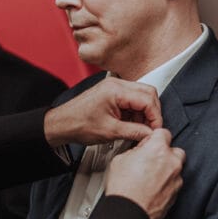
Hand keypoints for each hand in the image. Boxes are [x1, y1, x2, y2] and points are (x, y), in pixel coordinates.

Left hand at [44, 77, 162, 146]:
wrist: (62, 123)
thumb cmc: (79, 124)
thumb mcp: (110, 131)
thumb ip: (134, 131)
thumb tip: (151, 134)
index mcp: (116, 90)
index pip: (148, 99)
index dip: (155, 116)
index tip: (155, 130)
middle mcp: (116, 84)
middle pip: (148, 93)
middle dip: (152, 112)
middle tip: (150, 129)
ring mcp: (114, 86)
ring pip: (141, 96)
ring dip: (143, 113)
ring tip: (138, 129)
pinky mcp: (111, 92)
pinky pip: (131, 98)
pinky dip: (135, 111)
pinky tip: (130, 124)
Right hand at [105, 128, 184, 218]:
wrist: (129, 212)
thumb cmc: (124, 189)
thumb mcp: (120, 159)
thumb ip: (135, 151)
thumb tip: (139, 151)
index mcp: (158, 149)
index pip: (163, 132)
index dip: (154, 138)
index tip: (150, 143)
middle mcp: (171, 162)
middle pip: (175, 149)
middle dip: (165, 153)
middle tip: (151, 159)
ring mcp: (176, 178)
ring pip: (177, 167)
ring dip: (167, 168)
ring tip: (151, 175)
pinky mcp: (177, 193)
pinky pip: (175, 182)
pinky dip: (167, 182)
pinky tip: (153, 187)